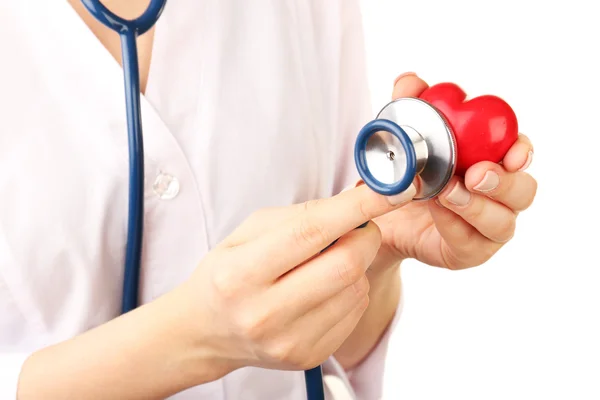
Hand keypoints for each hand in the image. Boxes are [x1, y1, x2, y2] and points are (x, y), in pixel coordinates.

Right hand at [178, 183, 414, 374]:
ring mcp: (288, 341)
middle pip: (344, 265)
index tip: (389, 189)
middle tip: (359, 224)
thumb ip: (299, 216)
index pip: (311, 232)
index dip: (357, 207)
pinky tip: (327, 285)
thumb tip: (353, 204)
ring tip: (330, 258)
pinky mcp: (308, 356)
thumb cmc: (226, 275)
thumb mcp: (246, 232)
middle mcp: (264, 313)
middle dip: (365, 234)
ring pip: (356, 287)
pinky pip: (355, 312)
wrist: (207, 332)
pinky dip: (352, 289)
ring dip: (357, 263)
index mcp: (241, 274)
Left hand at [369, 72, 536, 271]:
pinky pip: (472, 243)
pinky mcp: (469, 252)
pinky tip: (438, 211)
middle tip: (476, 173)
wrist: (377, 217)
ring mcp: (487, 228)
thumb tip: (410, 81)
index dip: (522, 150)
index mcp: (491, 164)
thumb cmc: (403, 176)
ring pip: (503, 221)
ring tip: (448, 192)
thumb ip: (407, 108)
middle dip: (504, 182)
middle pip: (523, 191)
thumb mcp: (400, 140)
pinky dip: (455, 225)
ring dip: (477, 205)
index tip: (513, 150)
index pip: (520, 156)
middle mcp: (497, 197)